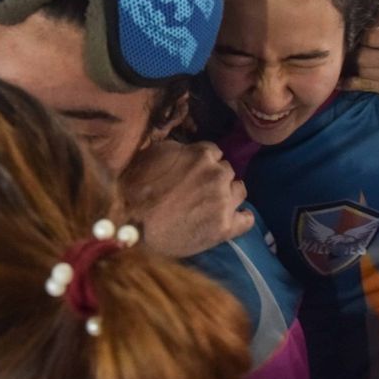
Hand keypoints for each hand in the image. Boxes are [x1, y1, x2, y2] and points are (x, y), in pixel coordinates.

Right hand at [118, 140, 252, 257]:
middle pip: (227, 171)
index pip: (214, 153)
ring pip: (240, 191)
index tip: (194, 172)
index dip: (203, 163)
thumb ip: (179, 150)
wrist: (131, 224)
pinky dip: (241, 218)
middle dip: (216, 178)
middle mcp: (217, 175)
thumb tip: (188, 150)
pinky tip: (233, 219)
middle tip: (200, 190)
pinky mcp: (225, 228)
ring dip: (229, 194)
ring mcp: (223, 202)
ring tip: (214, 204)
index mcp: (202, 155)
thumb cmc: (135, 187)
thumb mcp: (154, 154)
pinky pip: (246, 219)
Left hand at [346, 4, 378, 100]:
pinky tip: (346, 79)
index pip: (371, 37)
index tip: (361, 35)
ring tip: (356, 59)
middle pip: (364, 57)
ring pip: (364, 73)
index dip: (361, 35)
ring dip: (355, 66)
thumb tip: (363, 19)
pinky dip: (353, 83)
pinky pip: (368, 88)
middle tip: (354, 48)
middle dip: (356, 52)